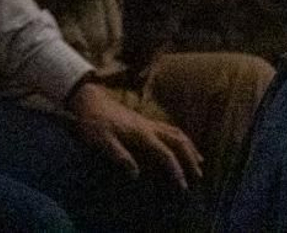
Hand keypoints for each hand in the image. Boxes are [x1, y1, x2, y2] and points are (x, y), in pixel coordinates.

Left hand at [69, 81, 202, 191]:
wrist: (87, 99)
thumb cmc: (92, 121)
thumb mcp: (100, 140)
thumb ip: (118, 155)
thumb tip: (136, 174)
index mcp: (140, 133)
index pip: (165, 153)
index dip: (176, 170)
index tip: (183, 186)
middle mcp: (148, 126)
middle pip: (178, 141)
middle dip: (191, 158)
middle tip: (199, 176)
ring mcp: (147, 122)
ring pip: (176, 132)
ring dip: (190, 147)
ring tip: (200, 161)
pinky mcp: (143, 120)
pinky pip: (170, 128)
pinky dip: (181, 137)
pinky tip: (182, 144)